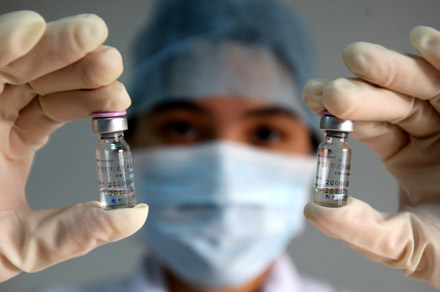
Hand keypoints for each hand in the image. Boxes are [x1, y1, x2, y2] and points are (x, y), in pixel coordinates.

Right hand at [0, 11, 147, 281]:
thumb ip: (76, 232)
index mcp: (11, 141)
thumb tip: (135, 218)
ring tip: (90, 35)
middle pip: (39, 76)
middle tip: (111, 61)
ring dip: (50, 43)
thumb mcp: (25, 245)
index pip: (57, 108)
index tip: (120, 97)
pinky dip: (1, 42)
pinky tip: (29, 32)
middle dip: (77, 63)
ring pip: (11, 59)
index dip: (89, 99)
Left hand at [302, 26, 439, 291]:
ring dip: (394, 69)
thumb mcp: (406, 244)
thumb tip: (311, 211)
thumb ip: (361, 229)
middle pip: (394, 102)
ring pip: (426, 85)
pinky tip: (426, 44)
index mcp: (409, 156)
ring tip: (358, 60)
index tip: (313, 98)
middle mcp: (432, 132)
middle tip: (330, 90)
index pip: (372, 126)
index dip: (344, 113)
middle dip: (361, 92)